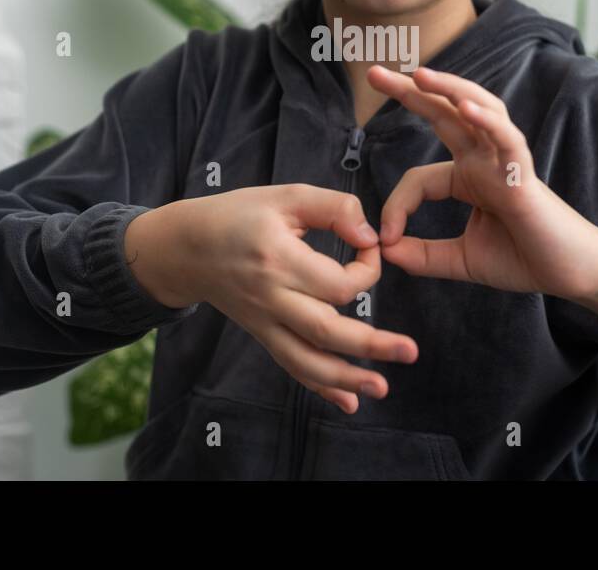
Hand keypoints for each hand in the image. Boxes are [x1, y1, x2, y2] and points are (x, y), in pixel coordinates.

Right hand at [129, 185, 418, 414]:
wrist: (186, 248)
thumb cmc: (238, 215)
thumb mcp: (286, 195)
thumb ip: (334, 208)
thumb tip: (371, 235)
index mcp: (278, 259)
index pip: (337, 282)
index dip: (367, 270)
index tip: (370, 247)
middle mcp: (271, 298)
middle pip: (326, 331)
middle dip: (372, 344)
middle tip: (411, 351)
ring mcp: (264, 322)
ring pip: (308, 361)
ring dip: (347, 379)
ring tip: (382, 389)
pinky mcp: (262, 335)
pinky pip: (292, 367)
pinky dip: (320, 388)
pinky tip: (348, 403)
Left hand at [366, 64, 597, 299]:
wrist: (572, 274)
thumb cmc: (526, 259)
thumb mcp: (462, 259)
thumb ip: (424, 256)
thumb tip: (383, 251)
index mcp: (469, 178)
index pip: (418, 178)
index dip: (396, 206)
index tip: (384, 239)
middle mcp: (484, 161)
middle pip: (444, 115)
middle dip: (410, 92)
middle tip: (374, 72)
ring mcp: (505, 163)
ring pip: (477, 110)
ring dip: (449, 89)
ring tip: (420, 74)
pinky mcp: (525, 175)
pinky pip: (507, 139)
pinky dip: (488, 121)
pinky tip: (465, 107)